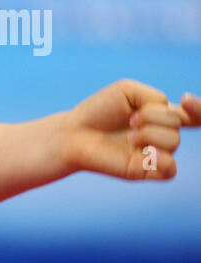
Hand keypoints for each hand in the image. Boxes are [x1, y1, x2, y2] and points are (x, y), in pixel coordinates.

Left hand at [62, 79, 200, 179]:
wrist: (74, 133)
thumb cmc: (98, 111)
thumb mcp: (128, 91)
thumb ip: (155, 97)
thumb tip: (171, 114)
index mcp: (160, 115)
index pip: (194, 115)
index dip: (199, 109)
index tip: (185, 100)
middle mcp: (160, 134)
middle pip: (178, 123)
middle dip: (155, 116)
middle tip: (130, 119)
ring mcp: (154, 153)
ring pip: (174, 142)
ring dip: (150, 134)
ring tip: (129, 135)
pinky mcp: (145, 171)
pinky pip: (170, 170)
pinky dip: (161, 158)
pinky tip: (142, 151)